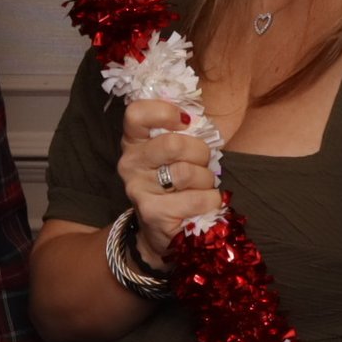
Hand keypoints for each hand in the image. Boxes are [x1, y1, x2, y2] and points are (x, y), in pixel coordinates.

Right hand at [117, 99, 219, 268]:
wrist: (162, 230)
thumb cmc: (175, 182)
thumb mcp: (174, 153)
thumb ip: (181, 131)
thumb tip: (198, 116)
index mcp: (134, 141)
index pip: (136, 113)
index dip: (164, 111)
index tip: (185, 121)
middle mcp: (130, 163)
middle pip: (173, 143)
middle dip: (201, 152)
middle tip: (203, 163)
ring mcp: (138, 188)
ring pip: (187, 172)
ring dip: (206, 179)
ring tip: (202, 186)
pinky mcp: (153, 212)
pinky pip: (196, 198)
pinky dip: (211, 200)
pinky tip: (204, 203)